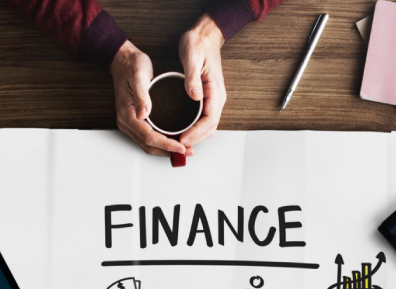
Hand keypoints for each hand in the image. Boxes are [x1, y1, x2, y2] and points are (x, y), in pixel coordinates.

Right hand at [110, 40, 187, 156]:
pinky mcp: (135, 120)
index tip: (181, 147)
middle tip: (187, 151)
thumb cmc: (131, 66)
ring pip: (148, 144)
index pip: (148, 137)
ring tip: (184, 149)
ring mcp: (130, 123)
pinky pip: (148, 137)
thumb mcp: (138, 76)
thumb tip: (144, 114)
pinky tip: (173, 140)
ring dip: (165, 149)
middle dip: (168, 151)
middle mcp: (127, 122)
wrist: (123, 60)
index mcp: (127, 114)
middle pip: (148, 145)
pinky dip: (161, 142)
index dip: (166, 144)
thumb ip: (142, 96)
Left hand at [178, 14, 225, 148]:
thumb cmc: (198, 44)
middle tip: (178, 146)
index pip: (209, 120)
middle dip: (195, 139)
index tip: (183, 139)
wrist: (205, 36)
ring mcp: (213, 99)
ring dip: (195, 137)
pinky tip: (182, 131)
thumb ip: (192, 78)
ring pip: (207, 126)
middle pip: (210, 128)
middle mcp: (217, 98)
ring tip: (179, 143)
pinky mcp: (207, 98)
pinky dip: (194, 129)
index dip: (196, 133)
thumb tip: (195, 96)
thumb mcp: (192, 57)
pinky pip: (203, 119)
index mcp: (215, 91)